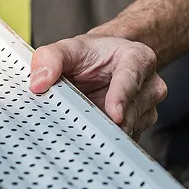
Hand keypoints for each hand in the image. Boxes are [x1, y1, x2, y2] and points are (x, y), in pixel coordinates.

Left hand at [29, 34, 167, 140]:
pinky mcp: (139, 126)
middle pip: (133, 109)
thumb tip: (39, 83)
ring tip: (84, 123)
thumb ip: (51, 58)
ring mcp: (146, 108)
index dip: (122, 96)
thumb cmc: (92, 55)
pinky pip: (124, 139)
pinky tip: (91, 133)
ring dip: (105, 130)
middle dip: (107, 119)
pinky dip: (106, 140)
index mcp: (137, 58)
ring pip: (130, 127)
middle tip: (83, 124)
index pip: (132, 77)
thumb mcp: (69, 49)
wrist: (104, 63)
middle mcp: (149, 84)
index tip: (113, 114)